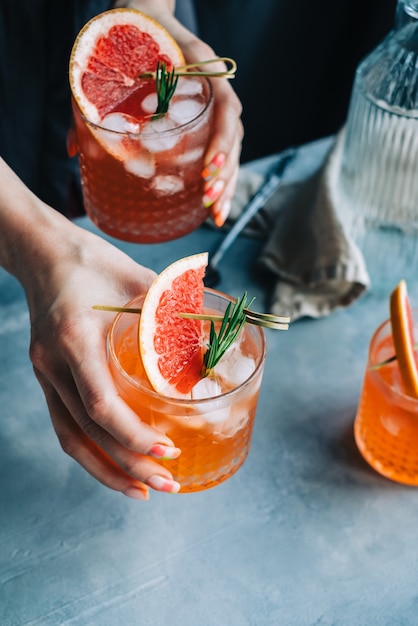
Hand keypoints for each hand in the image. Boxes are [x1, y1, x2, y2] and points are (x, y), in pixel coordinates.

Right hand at [16, 214, 181, 498]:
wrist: (43, 253)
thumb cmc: (92, 262)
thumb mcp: (139, 279)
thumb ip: (174, 310)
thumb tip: (215, 340)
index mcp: (74, 338)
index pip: (101, 404)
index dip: (134, 436)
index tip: (168, 450)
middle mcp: (53, 363)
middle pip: (88, 432)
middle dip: (130, 465)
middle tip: (168, 483)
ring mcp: (45, 373)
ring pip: (71, 438)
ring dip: (107, 470)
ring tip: (143, 491)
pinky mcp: (47, 378)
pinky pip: (65, 424)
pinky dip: (91, 451)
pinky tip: (115, 463)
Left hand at [113, 0, 243, 225]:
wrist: (144, 12)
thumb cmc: (129, 32)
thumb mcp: (112, 57)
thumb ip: (92, 98)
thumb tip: (72, 150)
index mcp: (200, 67)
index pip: (225, 105)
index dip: (221, 140)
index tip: (207, 169)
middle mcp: (214, 86)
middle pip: (234, 134)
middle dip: (225, 173)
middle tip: (209, 203)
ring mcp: (213, 101)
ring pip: (233, 145)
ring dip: (228, 182)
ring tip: (217, 215)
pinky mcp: (207, 114)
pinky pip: (223, 146)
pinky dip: (221, 175)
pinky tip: (213, 201)